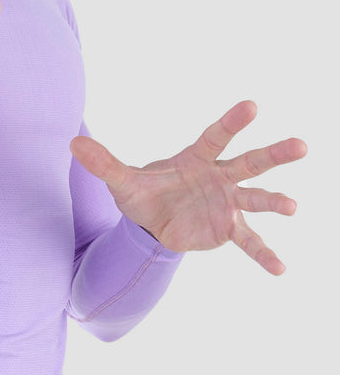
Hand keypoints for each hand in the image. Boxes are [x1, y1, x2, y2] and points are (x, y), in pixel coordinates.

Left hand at [70, 100, 306, 274]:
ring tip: (292, 206)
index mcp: (197, 158)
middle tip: (302, 145)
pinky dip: (264, 255)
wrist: (152, 223)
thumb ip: (102, 163)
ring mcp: (227, 203)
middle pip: (250, 162)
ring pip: (255, 199)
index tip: (253, 105)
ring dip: (274, 201)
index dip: (233, 121)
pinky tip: (281, 269)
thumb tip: (72, 143)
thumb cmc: (144, 192)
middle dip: (275, 154)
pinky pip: (248, 242)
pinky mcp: (227, 229)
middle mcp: (219, 177)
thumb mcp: (122, 181)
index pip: (217, 136)